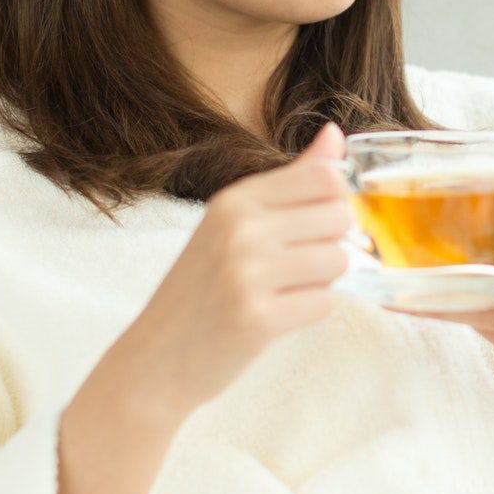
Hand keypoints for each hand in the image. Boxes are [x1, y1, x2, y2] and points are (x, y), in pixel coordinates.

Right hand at [112, 122, 356, 421]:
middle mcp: (240, 229)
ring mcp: (248, 273)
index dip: (334, 202)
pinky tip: (276, 315)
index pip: (323, 176)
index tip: (312, 224)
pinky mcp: (258, 318)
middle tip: (292, 266)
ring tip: (282, 291)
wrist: (154, 360)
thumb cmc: (201, 288)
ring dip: (321, 281)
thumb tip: (335, 133)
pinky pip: (324, 303)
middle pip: (339, 217)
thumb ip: (291, 180)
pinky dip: (309, 312)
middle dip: (330, 244)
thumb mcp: (233, 223)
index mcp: (234, 200)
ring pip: (338, 261)